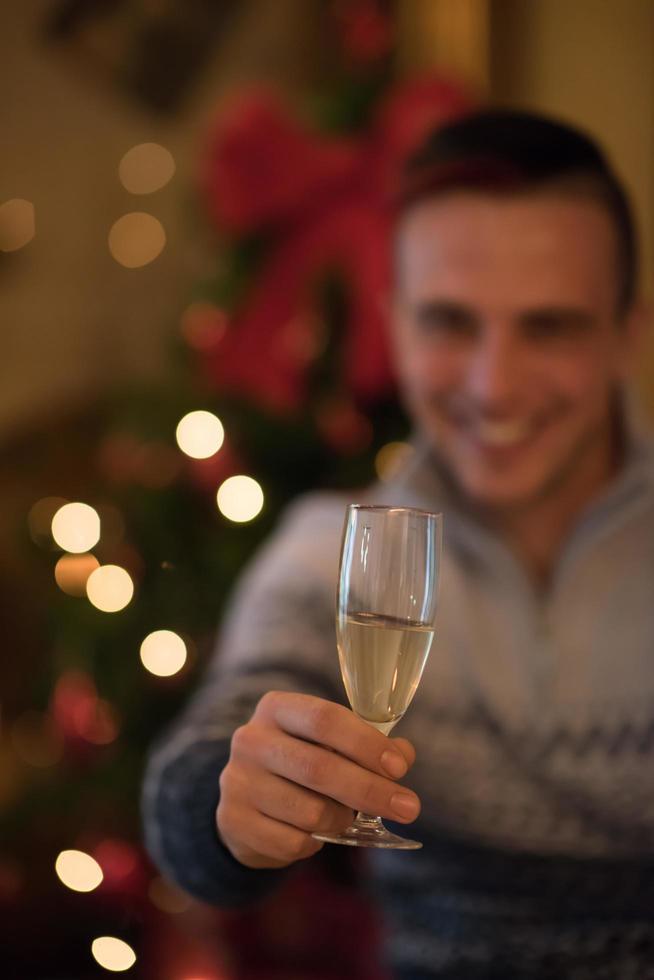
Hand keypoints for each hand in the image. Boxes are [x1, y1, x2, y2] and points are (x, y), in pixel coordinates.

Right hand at [216, 691, 419, 868]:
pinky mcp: (233, 821)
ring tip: (345, 816)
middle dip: (371, 790)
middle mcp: (251, 739)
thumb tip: (403, 755)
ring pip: (310, 811)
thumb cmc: (299, 763)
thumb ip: (367, 746)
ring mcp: (237, 781)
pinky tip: (312, 832)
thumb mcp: (328, 744)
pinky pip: (294, 842)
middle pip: (319, 768)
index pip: (324, 719)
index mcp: (276, 708)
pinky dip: (315, 843)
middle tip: (409, 808)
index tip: (399, 768)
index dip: (365, 744)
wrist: (245, 802)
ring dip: (342, 819)